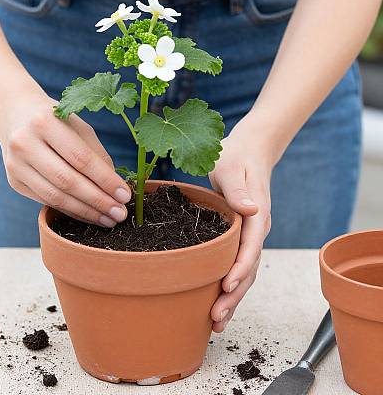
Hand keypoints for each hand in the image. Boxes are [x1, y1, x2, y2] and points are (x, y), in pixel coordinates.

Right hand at [0, 86, 131, 226]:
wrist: (13, 114)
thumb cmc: (55, 119)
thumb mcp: (78, 126)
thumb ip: (96, 155)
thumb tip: (116, 189)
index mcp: (45, 122)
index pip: (81, 158)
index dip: (105, 180)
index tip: (125, 195)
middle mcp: (25, 143)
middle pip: (67, 181)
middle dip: (98, 201)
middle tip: (120, 214)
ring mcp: (16, 164)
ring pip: (55, 196)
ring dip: (85, 212)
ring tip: (108, 219)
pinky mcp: (14, 181)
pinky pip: (46, 201)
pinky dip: (70, 211)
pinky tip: (89, 215)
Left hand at [208, 115, 278, 331]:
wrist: (248, 151)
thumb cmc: (236, 156)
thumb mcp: (231, 167)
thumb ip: (238, 189)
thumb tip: (251, 209)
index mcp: (256, 215)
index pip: (251, 247)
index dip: (240, 269)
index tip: (226, 287)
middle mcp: (256, 230)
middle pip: (248, 268)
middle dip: (234, 295)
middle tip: (216, 318)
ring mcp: (250, 235)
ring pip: (244, 272)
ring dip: (232, 297)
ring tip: (216, 322)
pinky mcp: (241, 237)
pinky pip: (236, 264)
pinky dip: (229, 285)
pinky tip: (216, 301)